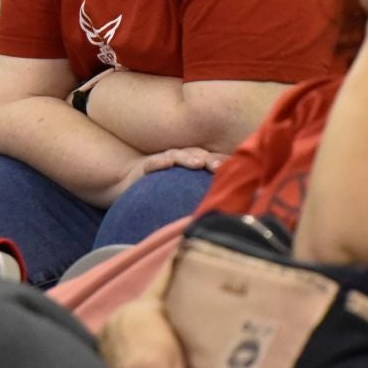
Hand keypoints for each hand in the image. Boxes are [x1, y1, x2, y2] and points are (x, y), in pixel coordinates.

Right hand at [95, 146, 222, 206]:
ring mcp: (163, 161)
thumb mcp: (187, 195)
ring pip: (178, 156)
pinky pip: (153, 162)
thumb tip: (231, 212)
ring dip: (188, 158)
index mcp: (194, 164)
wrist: (131, 185)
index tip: (237, 171)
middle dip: (210, 159)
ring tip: (198, 163)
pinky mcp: (145, 166)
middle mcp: (180, 159)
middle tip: (219, 167)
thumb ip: (204, 197)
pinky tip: (167, 163)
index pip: (212, 161)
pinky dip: (160, 162)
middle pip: (198, 155)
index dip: (223, 164)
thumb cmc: (165, 193)